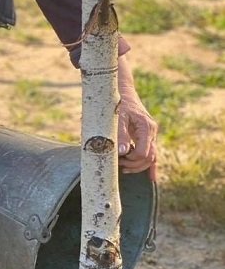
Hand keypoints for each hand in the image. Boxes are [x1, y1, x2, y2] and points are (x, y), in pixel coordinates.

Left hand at [118, 56, 157, 179]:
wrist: (122, 91)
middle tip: (119, 166)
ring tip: (124, 168)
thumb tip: (122, 152)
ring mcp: (150, 134)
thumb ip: (119, 134)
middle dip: (135, 165)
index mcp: (146, 127)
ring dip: (139, 166)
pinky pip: (151, 153)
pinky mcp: (146, 135)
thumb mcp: (116, 117)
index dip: (131, 160)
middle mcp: (151, 131)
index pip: (143, 152)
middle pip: (149, 157)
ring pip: (151, 157)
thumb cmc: (117, 103)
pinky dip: (150, 165)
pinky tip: (151, 178)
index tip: (118, 160)